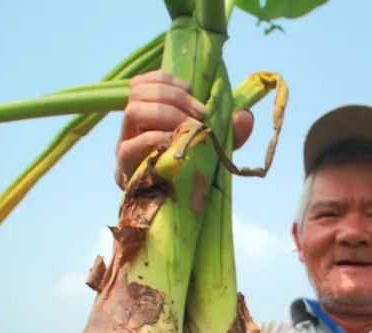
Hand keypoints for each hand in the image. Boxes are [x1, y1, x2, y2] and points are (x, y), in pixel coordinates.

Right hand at [115, 70, 254, 187]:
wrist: (172, 213)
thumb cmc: (189, 174)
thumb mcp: (212, 148)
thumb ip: (228, 132)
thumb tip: (246, 116)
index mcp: (148, 116)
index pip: (142, 83)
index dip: (166, 79)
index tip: (193, 88)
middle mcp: (132, 128)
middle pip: (138, 92)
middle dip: (174, 97)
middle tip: (201, 115)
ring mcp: (126, 146)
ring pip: (133, 111)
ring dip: (167, 114)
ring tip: (192, 129)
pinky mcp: (125, 168)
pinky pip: (130, 146)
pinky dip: (156, 139)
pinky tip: (178, 144)